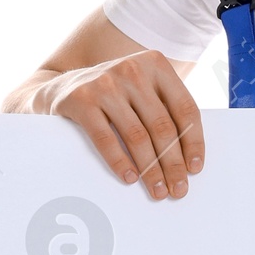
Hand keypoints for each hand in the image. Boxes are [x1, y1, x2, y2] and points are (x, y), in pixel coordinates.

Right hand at [45, 49, 202, 198]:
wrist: (59, 86)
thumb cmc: (112, 95)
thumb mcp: (142, 90)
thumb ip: (164, 110)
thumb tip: (187, 159)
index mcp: (155, 64)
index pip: (185, 109)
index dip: (193, 142)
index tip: (195, 169)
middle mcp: (132, 70)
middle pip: (162, 126)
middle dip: (173, 164)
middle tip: (178, 189)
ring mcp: (105, 83)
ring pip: (137, 136)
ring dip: (150, 169)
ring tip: (157, 190)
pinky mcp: (81, 99)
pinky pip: (105, 138)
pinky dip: (119, 162)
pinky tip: (129, 178)